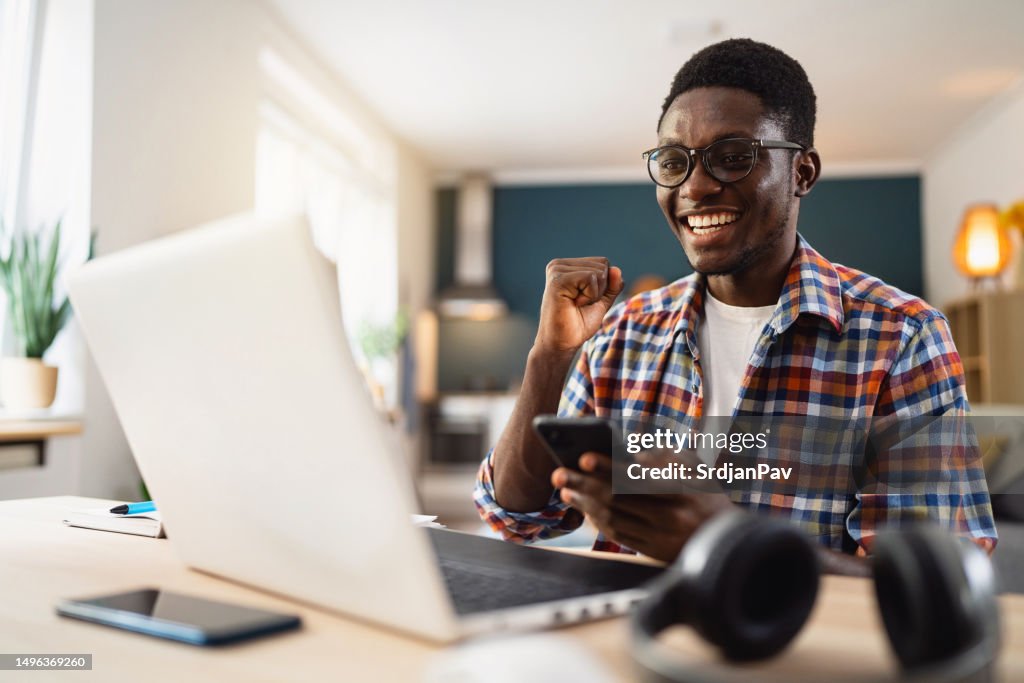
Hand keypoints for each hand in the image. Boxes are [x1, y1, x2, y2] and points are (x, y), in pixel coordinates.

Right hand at [534, 258, 623, 354]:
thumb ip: (611, 285)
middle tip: (579, 305)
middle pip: (602, 265)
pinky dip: (590, 296)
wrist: (561, 344)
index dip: (604, 285)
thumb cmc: (578, 324)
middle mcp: (559, 264)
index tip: (584, 300)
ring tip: (575, 305)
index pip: (602, 262)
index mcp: (566, 266)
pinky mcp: (558, 280)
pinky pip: (591, 278)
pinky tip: (573, 304)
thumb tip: (616, 269)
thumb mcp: (601, 301)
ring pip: (598, 272)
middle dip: (600, 290)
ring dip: (594, 294)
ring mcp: (556, 270)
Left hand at [550, 451, 735, 562]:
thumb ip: (663, 457)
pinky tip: (583, 507)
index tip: (584, 457)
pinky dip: (597, 520)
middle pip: (617, 500)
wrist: (728, 541)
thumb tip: (629, 453)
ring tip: (566, 489)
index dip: (608, 468)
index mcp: (681, 492)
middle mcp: (669, 517)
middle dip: (584, 486)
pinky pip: (617, 535)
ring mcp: (659, 537)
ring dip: (585, 504)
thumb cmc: (707, 496)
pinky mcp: (652, 551)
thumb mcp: (695, 469)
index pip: (637, 478)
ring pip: (613, 519)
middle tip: (559, 473)